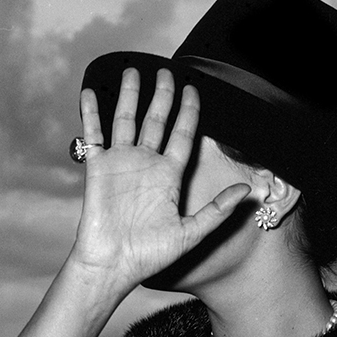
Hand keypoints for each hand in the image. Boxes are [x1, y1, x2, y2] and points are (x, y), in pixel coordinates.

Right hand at [68, 67, 249, 291]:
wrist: (113, 266)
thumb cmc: (150, 256)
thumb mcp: (191, 233)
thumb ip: (217, 210)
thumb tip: (246, 191)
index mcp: (169, 176)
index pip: (182, 134)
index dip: (188, 111)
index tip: (194, 89)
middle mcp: (146, 165)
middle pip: (156, 120)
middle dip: (162, 95)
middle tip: (166, 70)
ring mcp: (121, 164)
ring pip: (126, 120)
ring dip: (129, 95)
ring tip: (132, 71)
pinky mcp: (98, 168)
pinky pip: (93, 135)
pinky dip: (90, 113)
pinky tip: (89, 92)